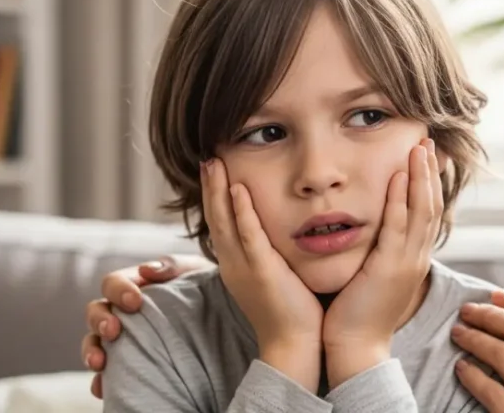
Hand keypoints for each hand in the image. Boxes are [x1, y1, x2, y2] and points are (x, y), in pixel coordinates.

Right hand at [82, 254, 212, 398]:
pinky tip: (104, 387)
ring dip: (92, 351)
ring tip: (100, 362)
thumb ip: (172, 265)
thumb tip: (147, 269)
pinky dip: (101, 381)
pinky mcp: (127, 365)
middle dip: (100, 320)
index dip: (117, 290)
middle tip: (113, 330)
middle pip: (96, 312)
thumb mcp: (193, 271)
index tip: (134, 301)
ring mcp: (121, 339)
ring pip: (93, 343)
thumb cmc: (202, 287)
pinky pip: (107, 375)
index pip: (111, 283)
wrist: (222, 316)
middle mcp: (121, 311)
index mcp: (133, 286)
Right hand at [202, 158, 324, 391]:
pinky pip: (249, 236)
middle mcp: (233, 263)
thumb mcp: (274, 275)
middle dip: (211, 186)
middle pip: (215, 217)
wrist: (294, 346)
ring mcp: (244, 267)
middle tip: (208, 157)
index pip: (221, 222)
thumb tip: (281, 230)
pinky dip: (242, 211)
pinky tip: (239, 189)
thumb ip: (271, 252)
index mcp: (236, 264)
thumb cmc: (291, 311)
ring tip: (214, 162)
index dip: (215, 196)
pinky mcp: (261, 272)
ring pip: (225, 221)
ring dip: (219, 190)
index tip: (215, 169)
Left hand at [322, 138, 441, 387]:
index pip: (427, 213)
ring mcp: (406, 262)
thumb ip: (377, 250)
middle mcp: (416, 258)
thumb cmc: (356, 313)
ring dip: (421, 176)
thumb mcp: (373, 275)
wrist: (355, 347)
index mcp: (412, 259)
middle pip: (431, 205)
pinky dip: (402, 198)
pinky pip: (399, 226)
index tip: (426, 156)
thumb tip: (372, 228)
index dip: (429, 183)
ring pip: (421, 211)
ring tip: (419, 147)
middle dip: (430, 171)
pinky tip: (400, 175)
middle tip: (428, 141)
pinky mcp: (390, 267)